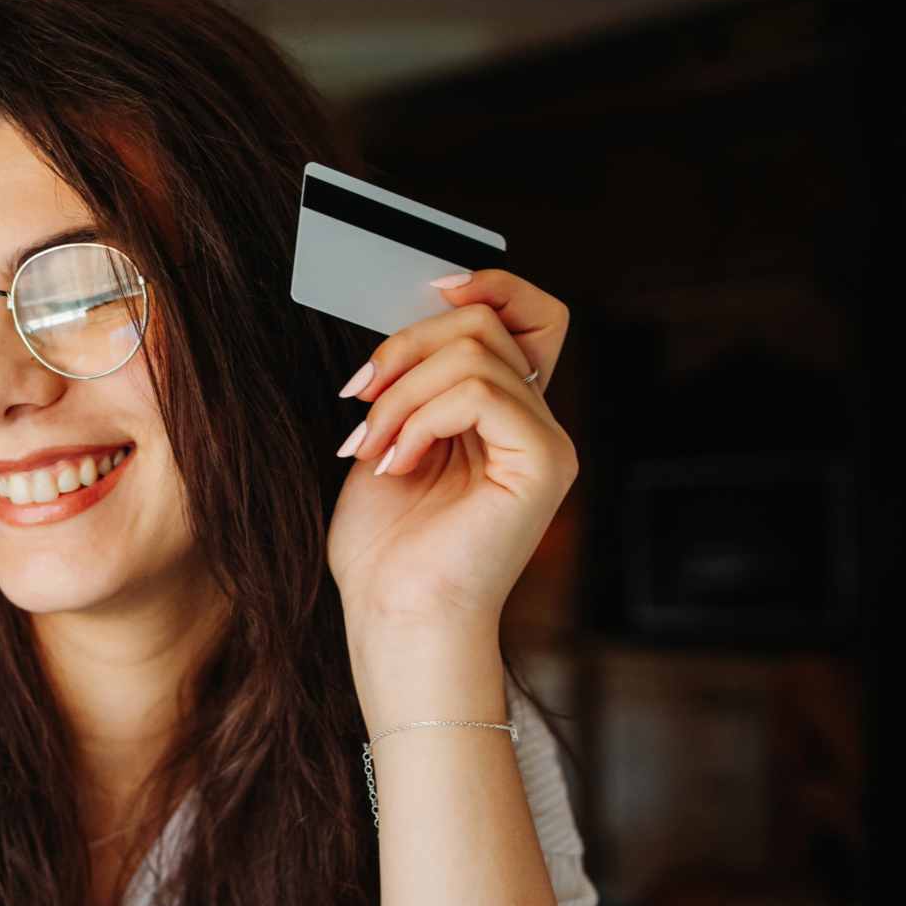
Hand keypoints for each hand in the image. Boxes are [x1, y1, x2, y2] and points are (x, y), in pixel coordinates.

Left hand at [326, 270, 577, 628]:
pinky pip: (480, 392)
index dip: (488, 285)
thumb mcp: (388, 440)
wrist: (395, 620)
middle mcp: (534, 423)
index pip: (529, 314)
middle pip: (486, 321)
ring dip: (400, 392)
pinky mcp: (543, 463)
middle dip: (405, 346)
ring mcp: (546, 443)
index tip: (425, 292)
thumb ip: (413, 379)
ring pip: (475, 351)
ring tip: (371, 447)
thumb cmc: (385, 549)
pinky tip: (396, 463)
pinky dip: (421, 417)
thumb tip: (416, 313)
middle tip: (359, 399)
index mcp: (502, 415)